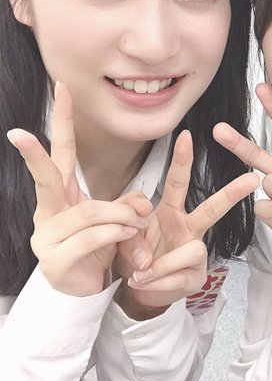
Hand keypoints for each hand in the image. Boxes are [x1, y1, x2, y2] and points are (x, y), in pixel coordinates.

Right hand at [6, 82, 151, 296]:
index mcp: (62, 196)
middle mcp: (48, 212)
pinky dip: (115, 234)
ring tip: (138, 223)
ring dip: (120, 215)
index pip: (62, 153)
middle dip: (35, 153)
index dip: (64, 122)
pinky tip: (128, 236)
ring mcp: (47, 237)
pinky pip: (91, 237)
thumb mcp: (116, 221)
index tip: (61, 89)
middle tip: (18, 133)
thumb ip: (129, 205)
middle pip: (46, 177)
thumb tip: (144, 202)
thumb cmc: (99, 248)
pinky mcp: (55, 260)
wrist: (85, 291)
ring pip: (89, 211)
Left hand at [120, 129, 258, 312]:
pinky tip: (144, 284)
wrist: (137, 291)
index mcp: (170, 211)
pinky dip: (156, 283)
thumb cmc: (135, 255)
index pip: (177, 183)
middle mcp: (188, 228)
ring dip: (162, 265)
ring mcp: (196, 252)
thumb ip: (128, 231)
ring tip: (139, 274)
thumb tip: (146, 251)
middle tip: (252, 179)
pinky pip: (180, 276)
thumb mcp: (122, 235)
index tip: (186, 136)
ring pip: (192, 250)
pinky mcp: (197, 277)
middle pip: (212, 208)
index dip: (182, 160)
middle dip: (231, 193)